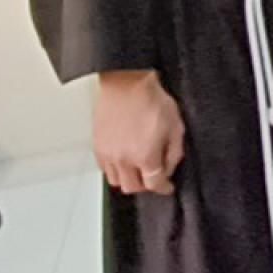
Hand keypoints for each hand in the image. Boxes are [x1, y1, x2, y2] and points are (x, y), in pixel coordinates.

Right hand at [94, 69, 185, 195]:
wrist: (127, 84)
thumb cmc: (151, 100)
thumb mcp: (176, 127)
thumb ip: (173, 154)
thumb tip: (168, 169)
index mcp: (145, 155)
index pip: (154, 184)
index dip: (164, 187)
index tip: (167, 187)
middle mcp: (123, 159)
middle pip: (133, 187)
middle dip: (146, 185)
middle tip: (153, 177)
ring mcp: (108, 154)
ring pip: (116, 181)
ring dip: (129, 179)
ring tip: (138, 169)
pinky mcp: (97, 146)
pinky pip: (104, 169)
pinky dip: (115, 170)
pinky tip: (124, 161)